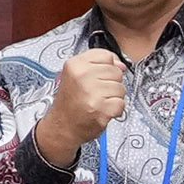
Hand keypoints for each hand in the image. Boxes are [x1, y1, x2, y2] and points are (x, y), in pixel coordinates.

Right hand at [34, 47, 133, 161]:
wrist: (62, 127)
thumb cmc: (70, 103)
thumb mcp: (76, 75)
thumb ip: (98, 64)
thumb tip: (120, 65)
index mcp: (75, 65)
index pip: (106, 56)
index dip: (107, 67)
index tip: (100, 76)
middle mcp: (82, 77)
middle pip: (116, 72)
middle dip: (111, 83)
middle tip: (97, 93)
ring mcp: (92, 93)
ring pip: (121, 88)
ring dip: (114, 97)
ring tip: (100, 102)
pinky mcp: (101, 109)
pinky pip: (121, 104)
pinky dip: (116, 110)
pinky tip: (103, 111)